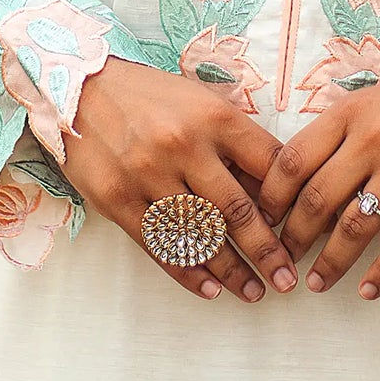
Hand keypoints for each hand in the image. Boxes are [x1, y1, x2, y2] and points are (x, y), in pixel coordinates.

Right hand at [67, 57, 298, 303]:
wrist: (79, 88)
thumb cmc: (150, 96)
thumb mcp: (200, 101)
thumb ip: (234, 141)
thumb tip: (270, 191)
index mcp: (214, 116)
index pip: (268, 165)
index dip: (288, 201)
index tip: (299, 227)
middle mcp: (183, 145)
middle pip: (237, 210)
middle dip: (267, 251)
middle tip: (287, 280)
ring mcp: (148, 174)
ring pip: (200, 235)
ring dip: (232, 271)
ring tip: (254, 292)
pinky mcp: (116, 198)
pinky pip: (160, 246)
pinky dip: (188, 272)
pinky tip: (211, 289)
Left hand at [257, 66, 379, 299]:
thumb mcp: (377, 102)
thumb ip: (340, 134)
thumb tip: (301, 182)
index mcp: (351, 112)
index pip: (293, 160)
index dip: (270, 197)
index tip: (262, 221)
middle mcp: (373, 139)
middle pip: (315, 199)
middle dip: (292, 238)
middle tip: (283, 260)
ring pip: (353, 227)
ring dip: (330, 263)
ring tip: (317, 283)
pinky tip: (367, 291)